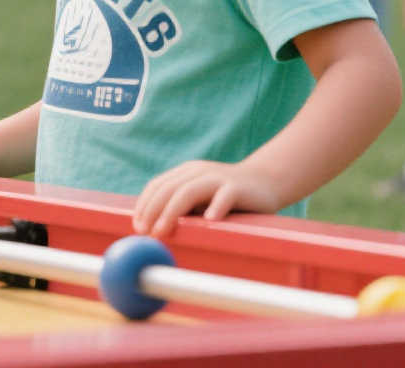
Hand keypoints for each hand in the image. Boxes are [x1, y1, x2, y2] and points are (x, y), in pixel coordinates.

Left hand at [131, 160, 285, 237]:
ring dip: (172, 211)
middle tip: (145, 232)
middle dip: (153, 210)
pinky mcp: (238, 187)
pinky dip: (215, 207)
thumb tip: (154, 231)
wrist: (267, 181)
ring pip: (189, 191)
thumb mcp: (202, 199)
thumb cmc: (228, 197)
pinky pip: (224, 196)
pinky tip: (209, 221)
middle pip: (169, 188)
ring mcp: (218, 178)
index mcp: (186, 173)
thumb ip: (183, 208)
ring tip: (162, 230)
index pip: (157, 185)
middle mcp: (198, 172)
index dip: (144, 205)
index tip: (136, 226)